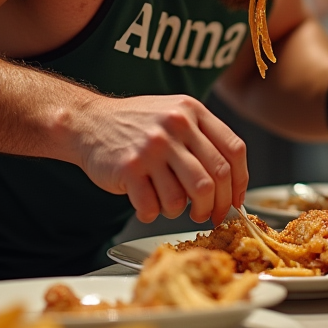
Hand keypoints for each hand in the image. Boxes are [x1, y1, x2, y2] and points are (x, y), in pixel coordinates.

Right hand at [76, 95, 247, 225]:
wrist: (88, 121)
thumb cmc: (136, 124)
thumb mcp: (175, 115)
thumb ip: (203, 138)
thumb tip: (233, 183)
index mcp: (192, 112)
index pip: (233, 151)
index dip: (240, 182)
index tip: (236, 200)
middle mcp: (175, 126)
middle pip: (215, 179)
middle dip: (217, 206)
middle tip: (210, 215)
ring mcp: (152, 147)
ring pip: (185, 198)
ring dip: (181, 212)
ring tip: (170, 205)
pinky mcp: (129, 168)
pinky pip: (154, 207)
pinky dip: (153, 213)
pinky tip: (147, 203)